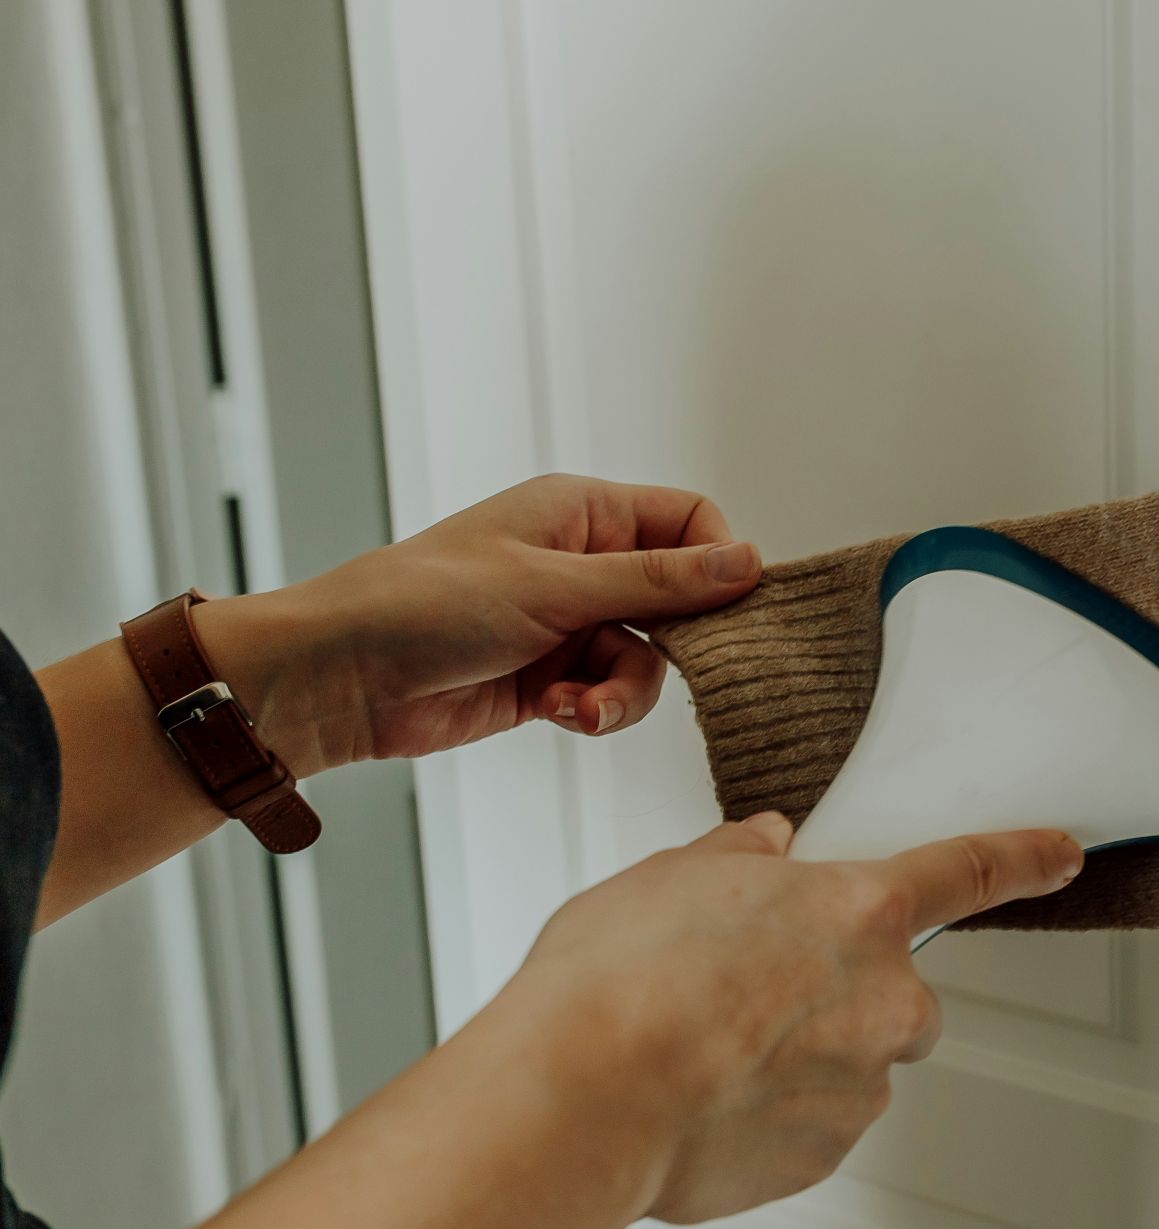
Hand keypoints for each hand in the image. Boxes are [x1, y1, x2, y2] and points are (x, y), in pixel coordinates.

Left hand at [195, 474, 761, 774]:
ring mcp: (567, 622)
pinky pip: (609, 696)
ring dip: (625, 692)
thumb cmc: (422, 605)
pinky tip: (556, 714)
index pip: (689, 521)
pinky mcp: (551, 678)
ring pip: (648, 661)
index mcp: (582, 513)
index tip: (730, 613)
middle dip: (675, 646)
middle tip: (675, 669)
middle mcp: (581, 562)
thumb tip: (746, 562)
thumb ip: (658, 582)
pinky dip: (594, 712)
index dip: (720, 565)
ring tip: (580, 707)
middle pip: (680, 601)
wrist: (341, 679)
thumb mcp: (555, 588)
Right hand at [494, 814, 1083, 1224]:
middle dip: (840, 997)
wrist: (581, 1098)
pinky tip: (704, 1106)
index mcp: (857, 911)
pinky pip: (811, 1129)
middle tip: (745, 999)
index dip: (1022, 860)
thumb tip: (763, 848)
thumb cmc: (616, 985)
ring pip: (851, 1067)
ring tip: (703, 1058)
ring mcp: (862, 1086)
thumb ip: (737, 860)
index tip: (1060, 856)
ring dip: (800, 1062)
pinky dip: (771, 1121)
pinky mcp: (826, 1156)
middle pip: (896, 994)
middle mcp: (883, 999)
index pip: (966, 872)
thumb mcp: (671, 878)